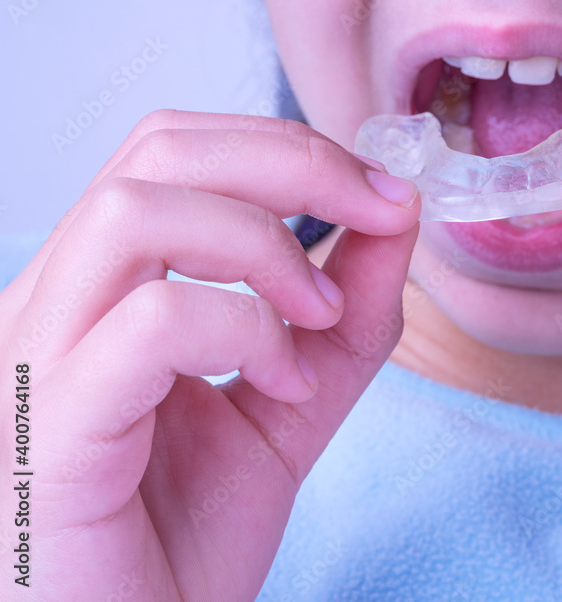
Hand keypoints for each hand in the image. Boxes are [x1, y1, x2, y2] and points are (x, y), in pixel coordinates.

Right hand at [0, 110, 419, 600]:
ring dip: (265, 246)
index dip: (291, 151)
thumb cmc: (180, 541)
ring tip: (320, 318)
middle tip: (377, 212)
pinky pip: (148, 325)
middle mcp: (51, 305)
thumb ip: (343, 319)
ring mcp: (34, 361)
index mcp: (99, 290)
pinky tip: (282, 386)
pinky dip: (244, 332)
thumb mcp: (290, 407)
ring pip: (135, 213)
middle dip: (294, 161)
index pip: (175, 152)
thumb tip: (394, 217)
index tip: (385, 195)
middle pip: (158, 151)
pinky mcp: (46, 431)